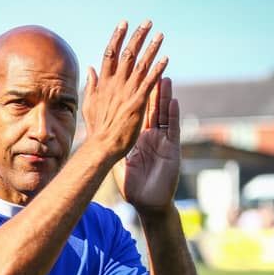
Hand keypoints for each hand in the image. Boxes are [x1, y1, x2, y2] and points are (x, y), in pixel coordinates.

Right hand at [82, 20, 167, 161]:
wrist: (102, 146)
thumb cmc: (96, 128)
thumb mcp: (88, 104)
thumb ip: (90, 85)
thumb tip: (89, 68)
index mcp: (102, 84)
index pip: (109, 54)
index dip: (117, 37)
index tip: (124, 24)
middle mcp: (114, 85)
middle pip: (127, 54)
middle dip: (137, 36)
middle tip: (147, 22)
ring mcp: (126, 93)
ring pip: (140, 65)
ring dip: (151, 48)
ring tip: (160, 35)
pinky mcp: (138, 103)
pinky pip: (150, 82)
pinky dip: (158, 69)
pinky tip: (166, 58)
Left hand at [113, 77, 180, 213]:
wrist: (147, 203)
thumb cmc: (133, 186)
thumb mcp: (120, 163)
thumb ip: (112, 148)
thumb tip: (99, 138)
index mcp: (138, 139)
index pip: (137, 114)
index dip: (134, 98)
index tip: (129, 82)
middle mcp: (151, 137)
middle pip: (151, 108)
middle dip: (151, 90)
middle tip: (148, 71)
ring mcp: (163, 142)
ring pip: (164, 114)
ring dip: (165, 96)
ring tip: (164, 77)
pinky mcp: (172, 149)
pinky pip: (173, 129)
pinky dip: (174, 115)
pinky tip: (174, 101)